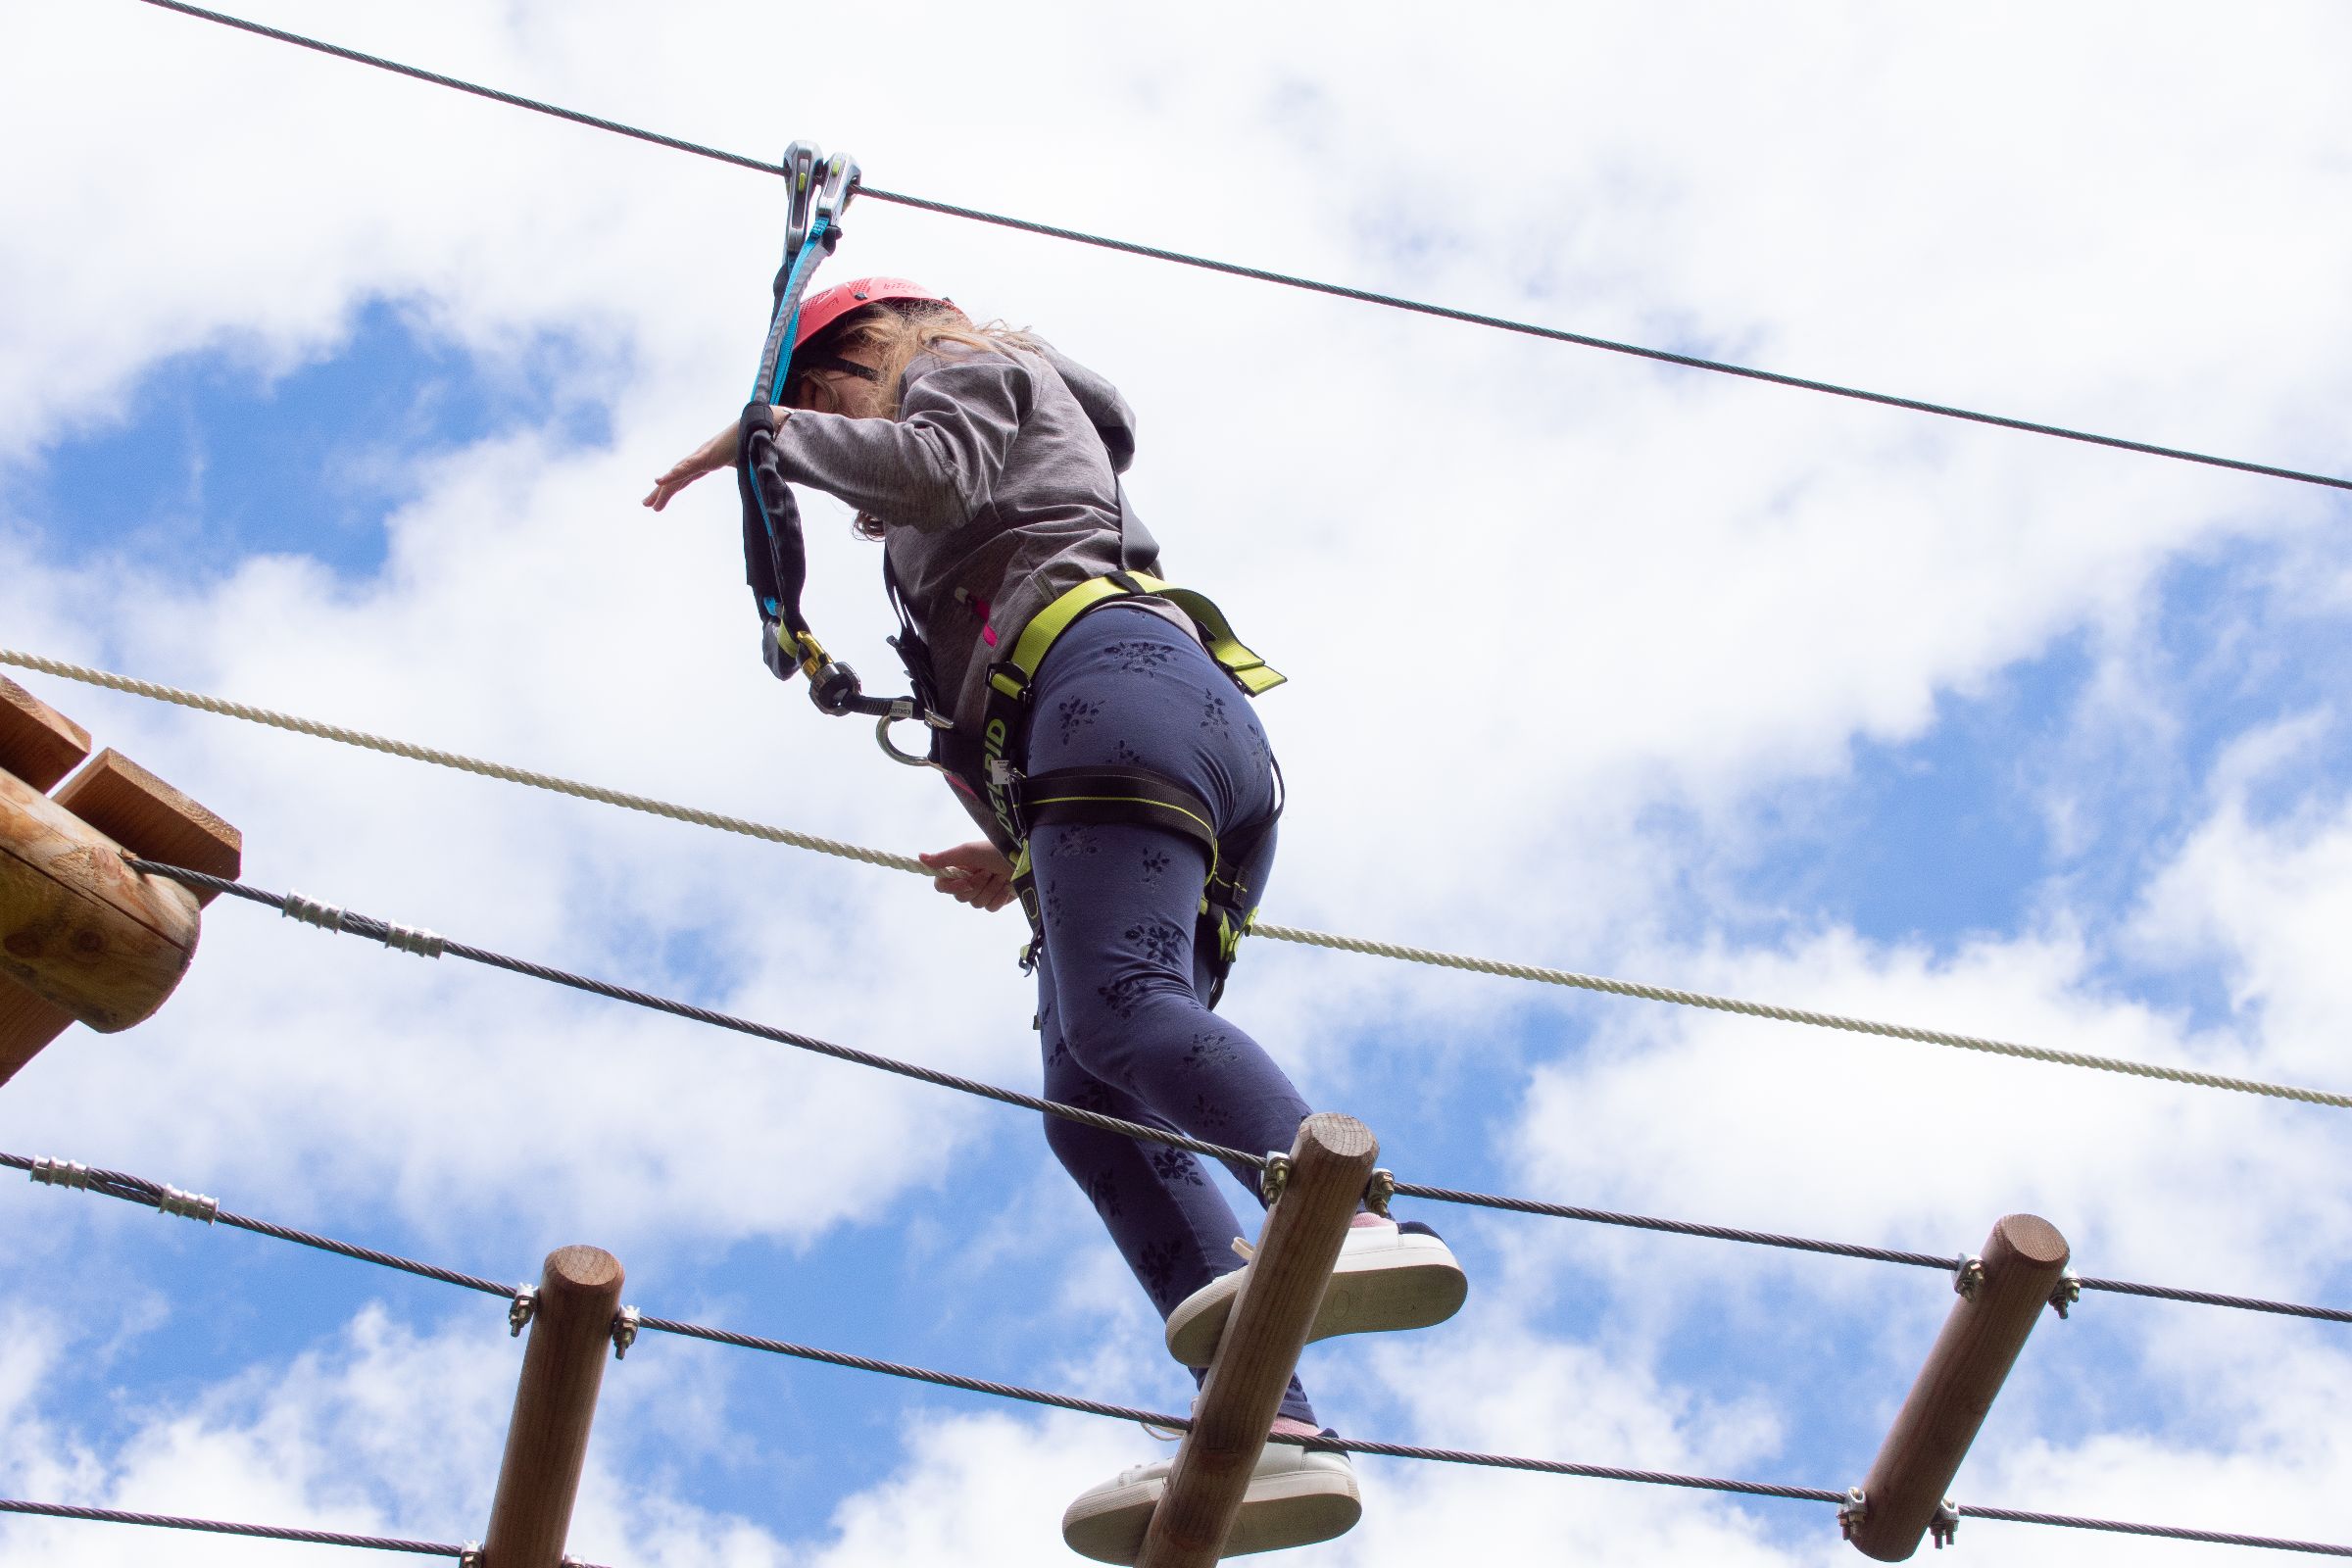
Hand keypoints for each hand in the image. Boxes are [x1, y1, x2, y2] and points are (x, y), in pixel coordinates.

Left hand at [642, 414, 762, 511]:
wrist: (762, 425)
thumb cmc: (757, 440)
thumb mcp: (748, 463)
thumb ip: (748, 473)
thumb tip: (761, 482)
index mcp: (710, 460)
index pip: (687, 476)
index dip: (673, 485)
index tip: (661, 498)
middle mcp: (702, 456)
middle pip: (677, 477)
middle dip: (661, 491)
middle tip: (646, 504)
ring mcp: (703, 455)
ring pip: (677, 474)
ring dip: (662, 488)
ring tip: (648, 503)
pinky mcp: (706, 455)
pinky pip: (686, 467)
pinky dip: (672, 474)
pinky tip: (658, 480)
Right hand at [919, 841, 1017, 911]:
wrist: (1026, 858)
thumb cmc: (996, 850)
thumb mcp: (969, 851)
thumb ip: (945, 858)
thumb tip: (920, 857)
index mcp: (960, 867)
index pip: (942, 885)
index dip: (952, 886)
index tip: (965, 881)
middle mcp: (970, 879)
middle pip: (961, 897)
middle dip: (977, 884)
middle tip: (989, 871)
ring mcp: (984, 891)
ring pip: (977, 903)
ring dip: (990, 889)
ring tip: (1001, 874)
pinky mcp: (998, 899)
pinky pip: (991, 908)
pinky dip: (1000, 897)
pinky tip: (1008, 885)